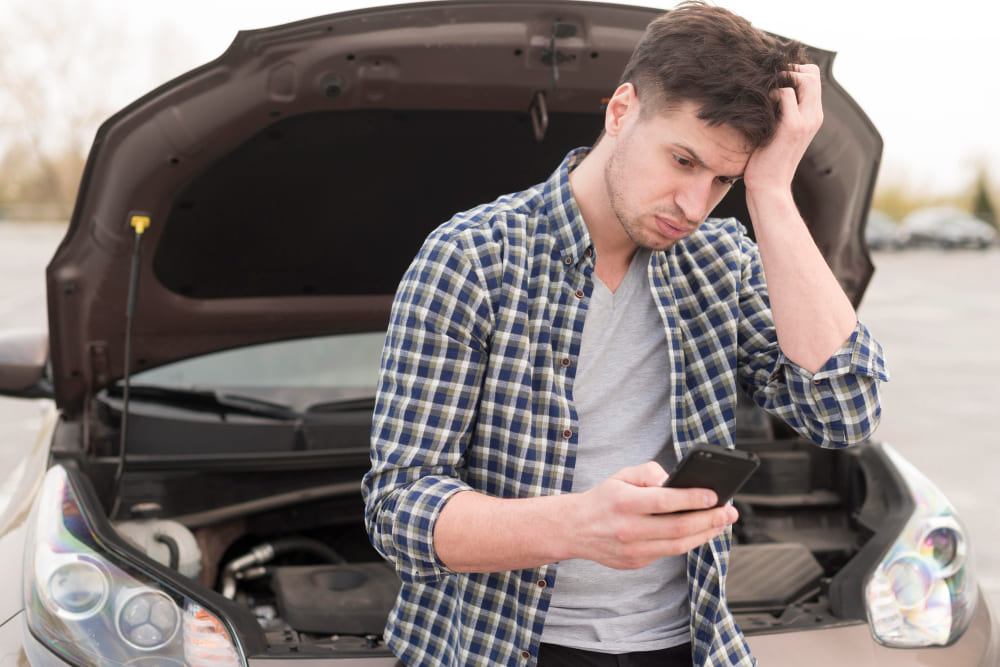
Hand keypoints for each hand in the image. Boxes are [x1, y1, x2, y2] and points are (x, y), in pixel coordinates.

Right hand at [569, 461, 737, 569]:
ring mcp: (633, 550)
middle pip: (678, 527)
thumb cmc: (604, 499)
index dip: (692, 499)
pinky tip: (701, 532)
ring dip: (705, 534)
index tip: (715, 495)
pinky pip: (668, 552)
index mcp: (624, 502)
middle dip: (710, 519)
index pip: (665, 501)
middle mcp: (629, 528)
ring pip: (678, 545)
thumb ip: (649, 473)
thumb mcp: (621, 476)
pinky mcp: (636, 562)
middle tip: (730, 512)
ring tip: (722, 523)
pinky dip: (688, 542)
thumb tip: (675, 481)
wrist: (574, 529)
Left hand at [743, 63, 823, 197]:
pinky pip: (786, 93)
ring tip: (762, 93)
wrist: (769, 188)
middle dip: (788, 70)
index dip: (793, 71)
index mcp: (813, 116)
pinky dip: (771, 93)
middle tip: (766, 84)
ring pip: (804, 78)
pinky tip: (758, 106)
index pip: (813, 76)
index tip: (771, 81)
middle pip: (812, 72)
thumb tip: (765, 93)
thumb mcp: (777, 132)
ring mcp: (806, 121)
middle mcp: (814, 116)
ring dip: (780, 79)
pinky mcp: (792, 127)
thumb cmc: (767, 161)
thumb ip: (780, 113)